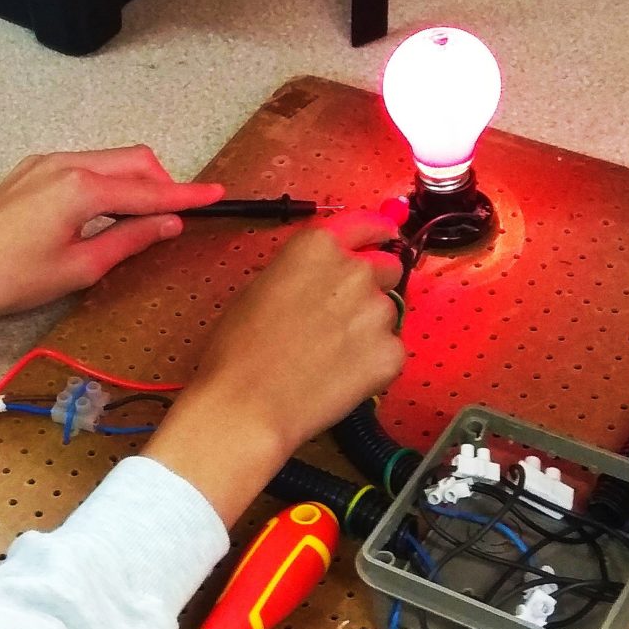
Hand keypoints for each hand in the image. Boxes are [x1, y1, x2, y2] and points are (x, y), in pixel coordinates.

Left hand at [0, 146, 221, 368]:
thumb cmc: (8, 279)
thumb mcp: (80, 268)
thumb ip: (130, 239)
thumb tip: (168, 224)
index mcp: (80, 188)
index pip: (149, 189)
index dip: (187, 195)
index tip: (217, 196)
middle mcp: (65, 164)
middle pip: (134, 161)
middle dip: (163, 183)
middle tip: (178, 217)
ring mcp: (45, 164)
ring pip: (110, 161)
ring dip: (134, 183)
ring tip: (144, 220)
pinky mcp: (31, 172)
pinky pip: (85, 167)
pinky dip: (107, 183)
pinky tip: (107, 214)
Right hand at [146, 212, 407, 523]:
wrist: (247, 404)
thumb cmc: (237, 350)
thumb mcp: (260, 288)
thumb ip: (302, 272)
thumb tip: (320, 278)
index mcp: (317, 247)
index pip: (365, 224)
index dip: (377, 231)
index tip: (384, 235)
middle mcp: (354, 271)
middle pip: (387, 267)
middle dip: (373, 285)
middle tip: (344, 315)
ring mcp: (377, 312)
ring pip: (388, 312)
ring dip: (369, 328)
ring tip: (331, 356)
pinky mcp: (391, 353)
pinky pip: (391, 351)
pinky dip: (374, 363)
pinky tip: (340, 377)